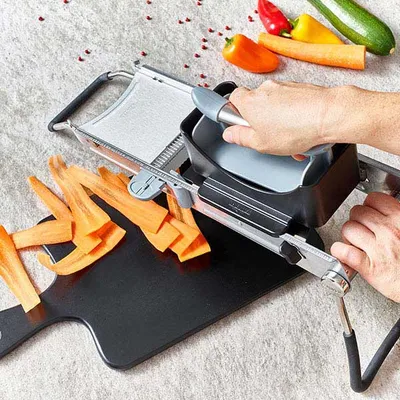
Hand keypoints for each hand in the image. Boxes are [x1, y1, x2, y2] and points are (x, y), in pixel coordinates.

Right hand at [222, 80, 365, 155]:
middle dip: (262, 121)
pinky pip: (291, 103)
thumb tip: (230, 134)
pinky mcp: (301, 88)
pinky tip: (302, 130)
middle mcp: (265, 89)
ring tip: (291, 138)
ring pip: (275, 105)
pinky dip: (294, 115)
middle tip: (269, 137)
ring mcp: (284, 86)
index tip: (242, 125)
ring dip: (280, 121)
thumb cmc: (296, 129)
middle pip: (256, 104)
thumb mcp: (261, 144)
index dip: (236, 113)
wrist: (329, 115)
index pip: (233, 99)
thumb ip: (241, 138)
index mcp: (250, 102)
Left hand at [331, 193, 399, 302]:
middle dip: (357, 220)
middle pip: (357, 212)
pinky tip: (346, 255)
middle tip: (362, 230)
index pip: (373, 199)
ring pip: (348, 228)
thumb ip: (397, 219)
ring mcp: (378, 249)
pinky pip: (343, 251)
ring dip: (348, 235)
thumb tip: (384, 210)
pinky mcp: (369, 267)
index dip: (368, 207)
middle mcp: (389, 232)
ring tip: (356, 242)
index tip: (370, 214)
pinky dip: (340, 252)